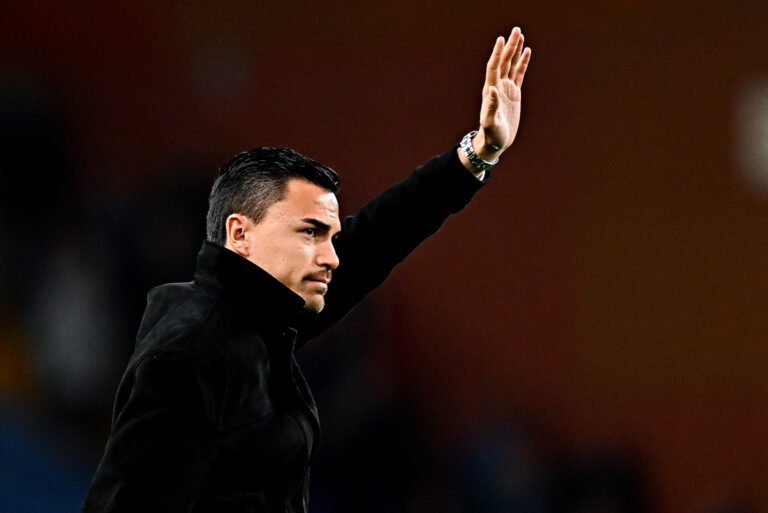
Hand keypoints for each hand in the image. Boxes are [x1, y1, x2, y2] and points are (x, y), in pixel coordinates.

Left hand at [473, 27, 531, 160]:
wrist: (495, 142)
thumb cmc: (491, 135)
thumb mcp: (491, 123)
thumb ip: (491, 107)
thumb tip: (492, 90)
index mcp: (491, 91)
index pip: (494, 67)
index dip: (497, 53)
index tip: (501, 39)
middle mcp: (498, 87)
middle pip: (504, 62)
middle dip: (509, 46)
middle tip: (516, 30)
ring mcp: (506, 89)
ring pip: (511, 65)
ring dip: (515, 50)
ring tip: (520, 35)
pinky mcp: (514, 94)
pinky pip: (519, 75)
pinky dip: (522, 63)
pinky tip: (527, 52)